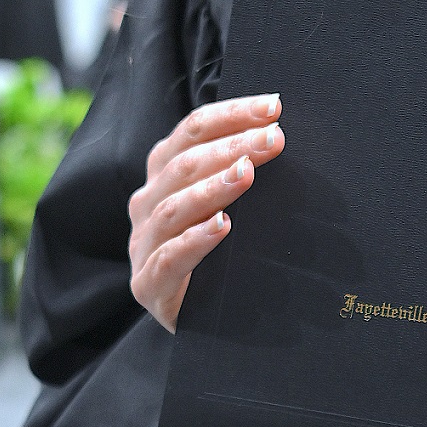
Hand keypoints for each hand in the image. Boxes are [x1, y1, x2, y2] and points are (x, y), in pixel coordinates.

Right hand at [128, 94, 283, 331]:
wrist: (201, 318)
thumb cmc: (222, 250)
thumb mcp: (230, 202)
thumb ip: (243, 167)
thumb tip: (283, 130)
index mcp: (164, 173)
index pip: (192, 131)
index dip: (232, 114)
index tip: (274, 108)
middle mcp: (147, 203)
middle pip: (185, 164)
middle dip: (233, 146)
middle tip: (274, 139)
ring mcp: (143, 245)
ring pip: (174, 207)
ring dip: (213, 187)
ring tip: (247, 174)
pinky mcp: (148, 286)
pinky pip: (167, 259)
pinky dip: (195, 240)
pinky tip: (222, 227)